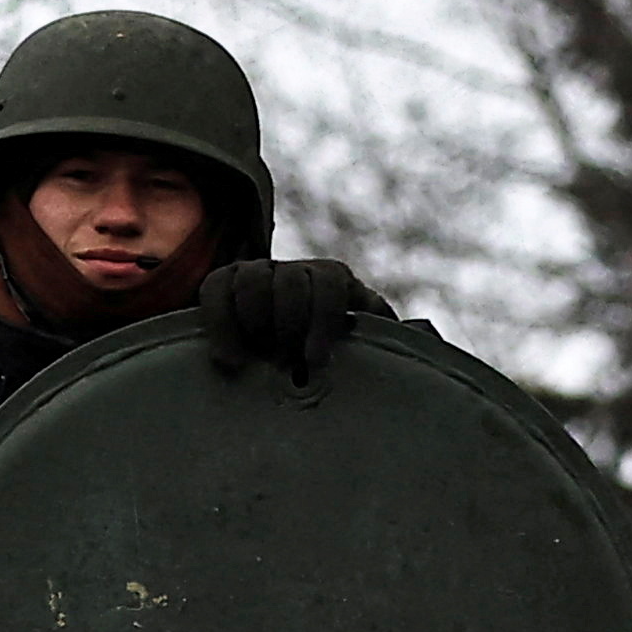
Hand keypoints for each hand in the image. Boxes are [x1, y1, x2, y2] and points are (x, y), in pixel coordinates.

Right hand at [197, 258, 390, 380]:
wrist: (285, 344)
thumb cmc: (333, 347)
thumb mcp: (360, 338)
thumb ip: (382, 334)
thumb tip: (416, 337)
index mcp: (333, 279)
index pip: (328, 283)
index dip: (322, 320)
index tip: (316, 359)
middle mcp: (296, 269)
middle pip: (290, 282)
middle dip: (287, 326)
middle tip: (286, 363)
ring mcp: (258, 271)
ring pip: (252, 281)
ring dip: (255, 324)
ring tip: (259, 360)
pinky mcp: (224, 282)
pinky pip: (215, 290)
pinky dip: (220, 325)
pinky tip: (229, 361)